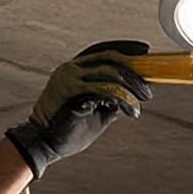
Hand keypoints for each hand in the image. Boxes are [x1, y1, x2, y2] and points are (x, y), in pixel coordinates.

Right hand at [7, 40, 152, 175]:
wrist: (45, 144)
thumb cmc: (68, 130)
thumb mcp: (95, 112)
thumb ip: (109, 102)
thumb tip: (128, 99)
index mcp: (74, 70)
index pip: (102, 52)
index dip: (125, 49)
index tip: (145, 52)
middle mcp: (71, 69)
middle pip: (109, 58)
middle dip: (132, 70)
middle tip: (147, 88)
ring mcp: (70, 79)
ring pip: (109, 72)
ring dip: (131, 86)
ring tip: (142, 100)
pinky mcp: (73, 94)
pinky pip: (104, 90)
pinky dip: (122, 98)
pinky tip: (130, 109)